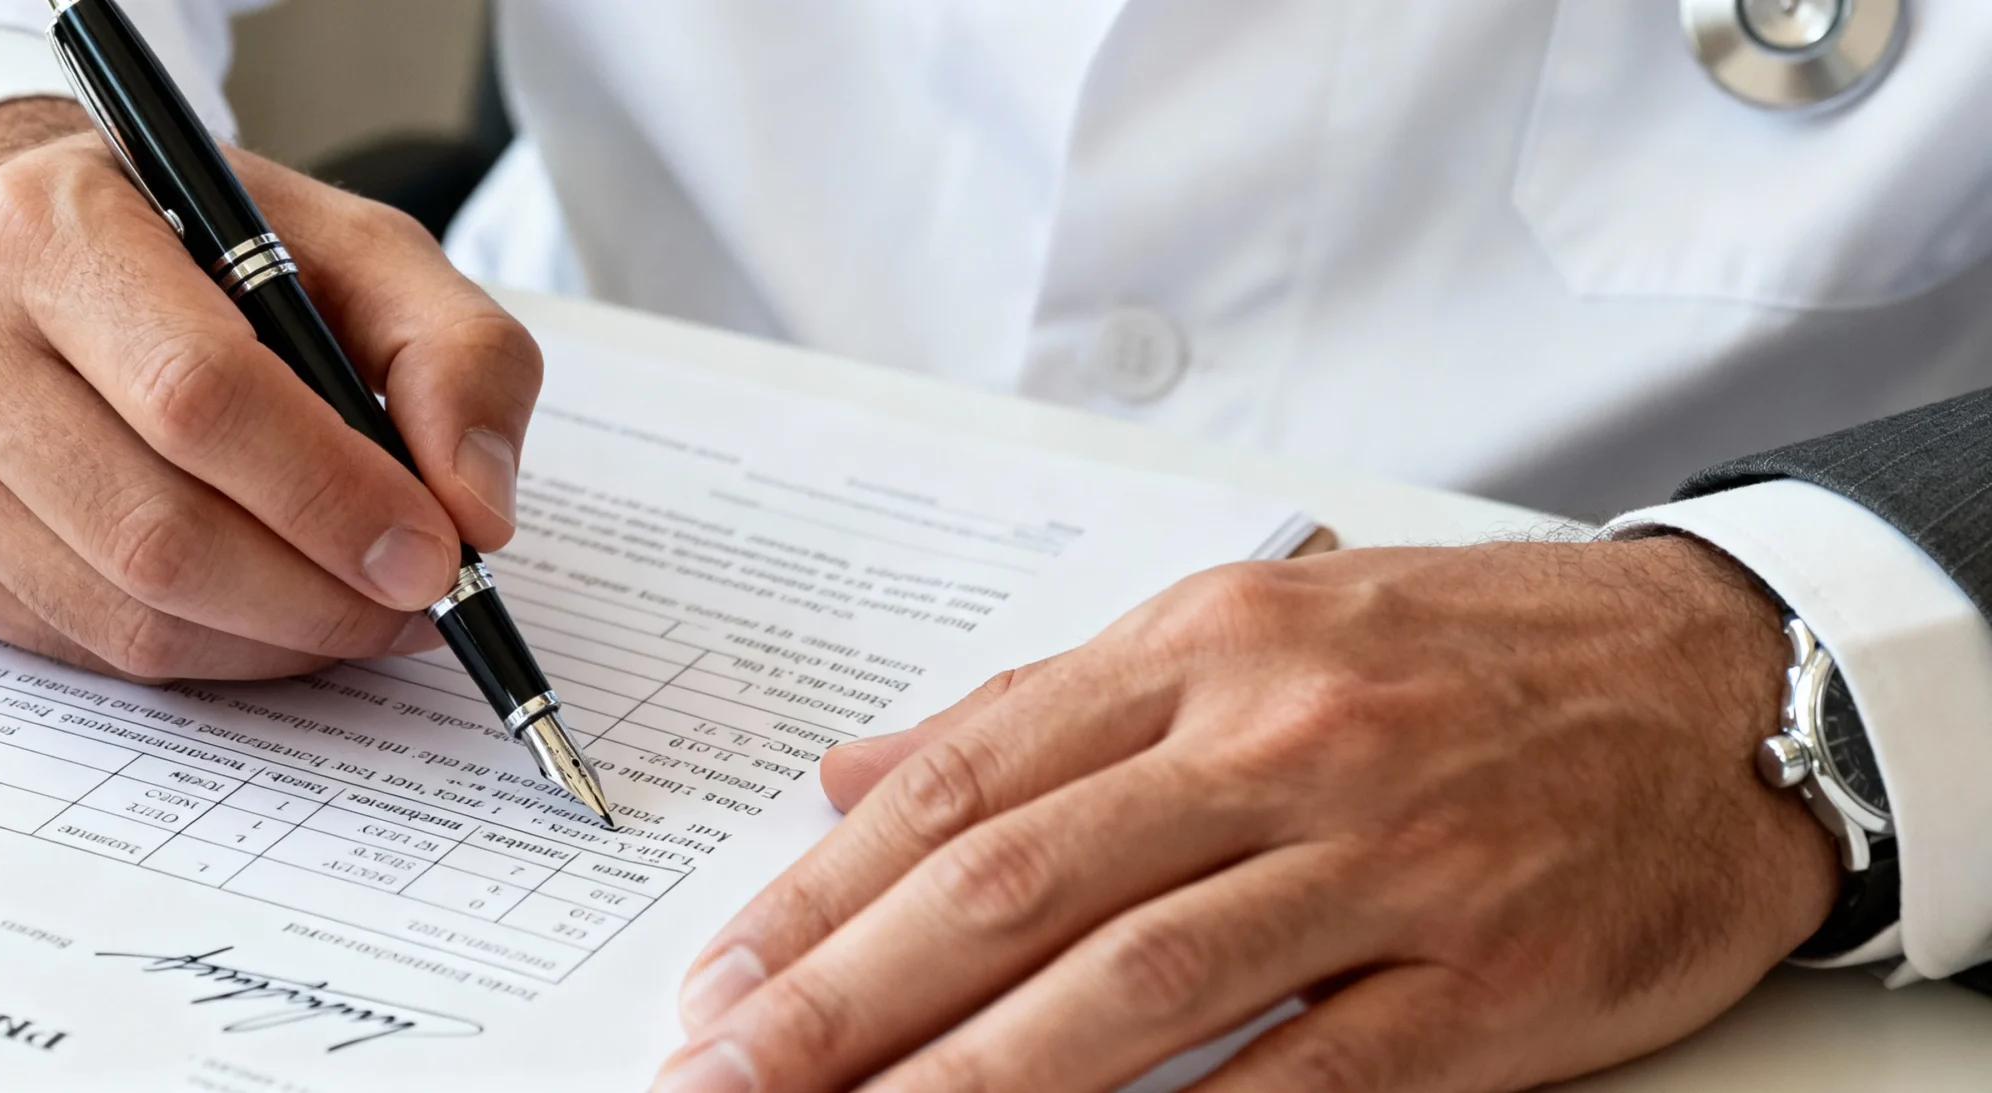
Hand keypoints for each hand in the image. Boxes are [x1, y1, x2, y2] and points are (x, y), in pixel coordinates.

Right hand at [0, 98, 536, 678]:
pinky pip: (89, 650)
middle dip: (319, 596)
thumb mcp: (349, 247)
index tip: (435, 555)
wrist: (14, 255)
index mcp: (54, 228)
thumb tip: (477, 511)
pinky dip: (209, 656)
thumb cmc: (196, 249)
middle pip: (160, 532)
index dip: (332, 496)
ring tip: (361, 613)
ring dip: (276, 643)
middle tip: (417, 607)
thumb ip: (452, 352)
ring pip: (126, 615)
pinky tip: (270, 615)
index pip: (200, 395)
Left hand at [655, 538, 1838, 1092]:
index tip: (719, 986)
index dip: (819, 900)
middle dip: (842, 1002)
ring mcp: (1378, 862)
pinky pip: (1303, 1074)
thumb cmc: (1468, 654)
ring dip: (963, 1082)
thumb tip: (853, 773)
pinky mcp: (1478, 980)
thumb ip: (1042, 707)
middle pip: (1010, 887)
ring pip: (1128, 984)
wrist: (1721, 681)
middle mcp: (1273, 742)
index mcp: (1196, 649)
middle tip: (723, 1080)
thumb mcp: (1244, 626)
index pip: (960, 784)